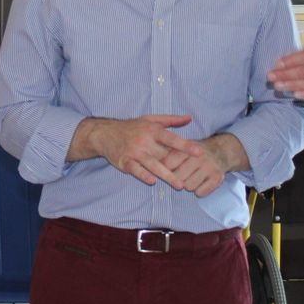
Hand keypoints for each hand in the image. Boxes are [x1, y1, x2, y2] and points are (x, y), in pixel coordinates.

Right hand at [82, 114, 202, 187]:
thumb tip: (190, 118)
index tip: (198, 152)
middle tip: (193, 176)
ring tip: (180, 185)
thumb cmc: (132, 127)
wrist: (105, 133)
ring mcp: (134, 152)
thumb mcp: (151, 119)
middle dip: (178, 166)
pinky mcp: (125, 161)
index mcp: (152, 130)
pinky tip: (152, 181)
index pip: (171, 138)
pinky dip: (143, 175)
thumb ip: (171, 120)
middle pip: (164, 155)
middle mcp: (144, 141)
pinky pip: (135, 169)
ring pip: (153, 165)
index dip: (185, 146)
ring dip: (167, 176)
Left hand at [160, 134, 243, 196]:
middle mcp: (199, 157)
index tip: (166, 171)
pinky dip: (198, 191)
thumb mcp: (182, 148)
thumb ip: (168, 155)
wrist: (219, 151)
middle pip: (178, 178)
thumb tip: (153, 166)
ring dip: (188, 186)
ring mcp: (209, 167)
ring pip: (189, 186)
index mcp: (187, 149)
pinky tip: (200, 183)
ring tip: (191, 178)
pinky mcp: (217, 177)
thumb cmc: (194, 153)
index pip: (168, 164)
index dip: (165, 170)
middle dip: (177, 180)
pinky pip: (200, 192)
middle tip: (181, 176)